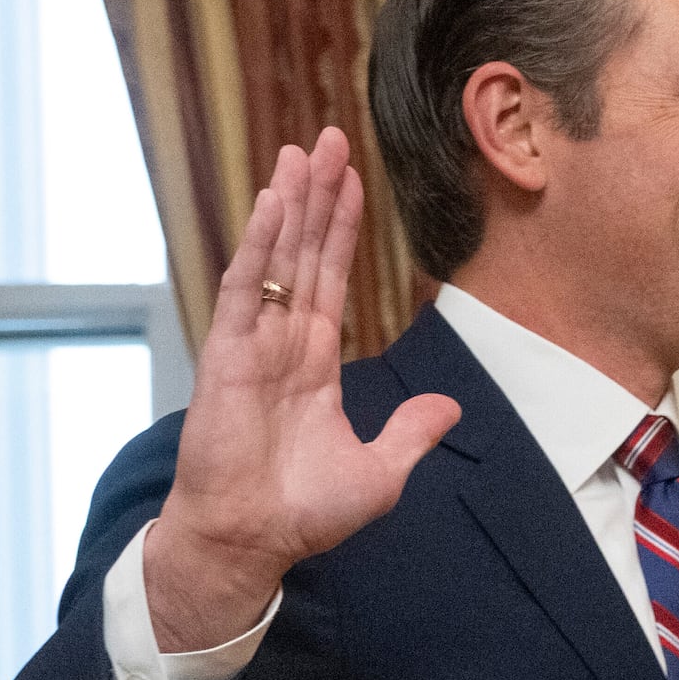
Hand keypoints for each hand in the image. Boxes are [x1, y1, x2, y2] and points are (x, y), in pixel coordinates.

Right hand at [144, 130, 460, 649]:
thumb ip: (410, 431)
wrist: (253, 540)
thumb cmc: (302, 512)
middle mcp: (281, 341)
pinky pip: (246, 287)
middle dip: (319, 196)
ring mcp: (252, 343)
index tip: (352, 181)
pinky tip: (276, 202)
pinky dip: (260, 243)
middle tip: (329, 138)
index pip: (330, 278)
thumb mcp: (380, 471)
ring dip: (290, 203)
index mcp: (313, 361)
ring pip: (274, 256)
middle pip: (304, 252)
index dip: (342, 229)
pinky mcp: (228, 354)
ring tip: (303, 150)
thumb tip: (450, 406)